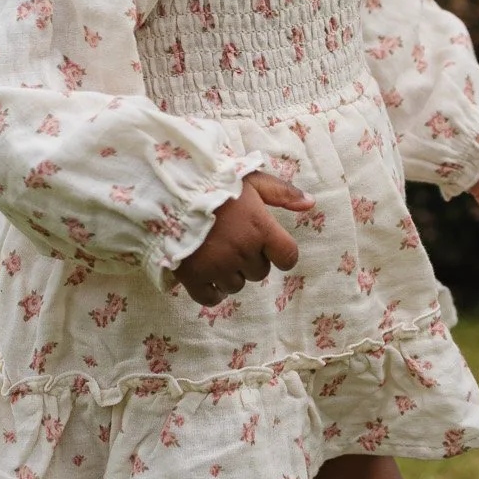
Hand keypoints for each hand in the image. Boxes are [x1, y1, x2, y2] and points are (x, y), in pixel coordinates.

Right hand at [175, 173, 312, 302]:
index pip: (288, 257)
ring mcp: (218, 266)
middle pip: (260, 272)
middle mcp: (243, 251)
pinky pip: (212, 298)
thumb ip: (282, 192)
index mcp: (260, 228)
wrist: (168, 191)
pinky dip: (212, 291)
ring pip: (237, 285)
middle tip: (233, 240)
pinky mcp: (194, 278)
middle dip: (251, 259)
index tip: (270, 248)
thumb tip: (310, 203)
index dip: (281, 254)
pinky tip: (206, 273)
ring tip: (216, 252)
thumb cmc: (213, 183)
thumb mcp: (250, 180)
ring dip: (230, 273)